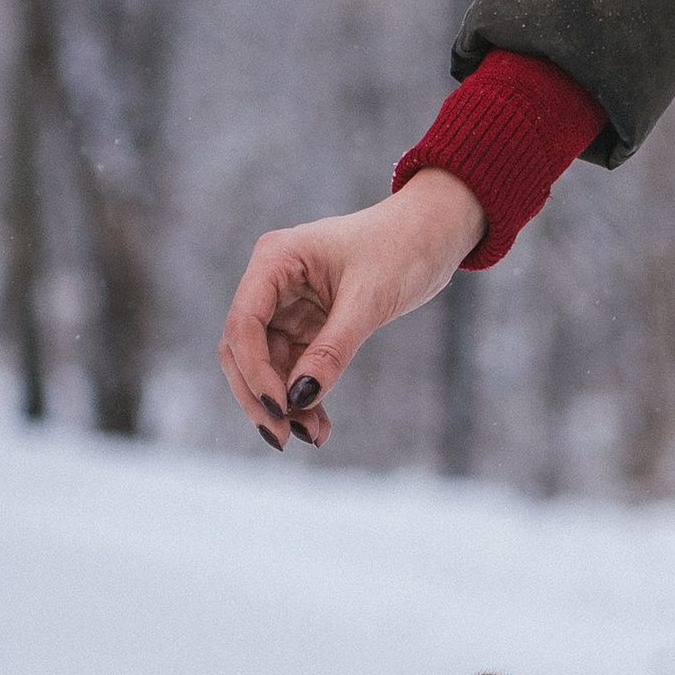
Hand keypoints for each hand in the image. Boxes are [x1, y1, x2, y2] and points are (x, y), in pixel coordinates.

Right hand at [218, 172, 483, 448]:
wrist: (432, 234)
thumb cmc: (403, 248)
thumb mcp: (369, 300)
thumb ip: (332, 350)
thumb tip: (299, 400)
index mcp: (275, 259)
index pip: (244, 324)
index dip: (254, 372)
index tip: (280, 410)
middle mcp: (272, 282)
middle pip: (242, 350)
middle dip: (260, 396)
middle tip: (282, 439)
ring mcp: (286, 305)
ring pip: (267, 367)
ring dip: (286, 405)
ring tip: (315, 436)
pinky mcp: (306, 326)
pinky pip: (294, 369)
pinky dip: (304, 398)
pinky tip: (320, 427)